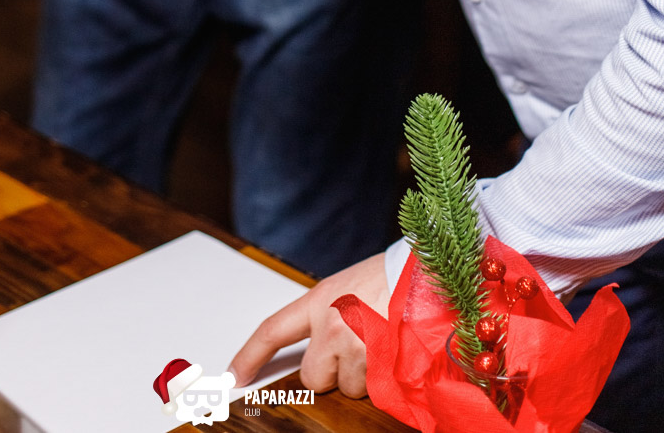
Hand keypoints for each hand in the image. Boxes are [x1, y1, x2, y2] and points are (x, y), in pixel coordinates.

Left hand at [230, 253, 388, 397]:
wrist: (430, 273)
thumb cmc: (394, 275)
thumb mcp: (351, 286)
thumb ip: (330, 313)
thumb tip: (322, 344)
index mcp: (320, 300)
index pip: (273, 331)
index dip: (250, 355)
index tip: (234, 375)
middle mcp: (331, 326)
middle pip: (313, 376)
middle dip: (332, 371)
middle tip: (357, 345)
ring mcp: (355, 349)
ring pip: (347, 386)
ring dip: (362, 374)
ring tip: (382, 341)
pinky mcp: (379, 367)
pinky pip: (371, 389)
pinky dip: (381, 379)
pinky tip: (392, 352)